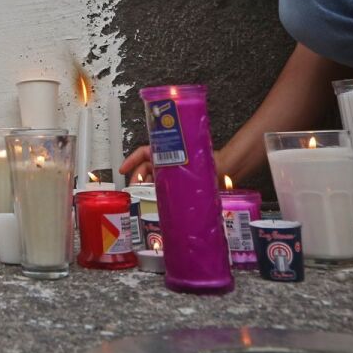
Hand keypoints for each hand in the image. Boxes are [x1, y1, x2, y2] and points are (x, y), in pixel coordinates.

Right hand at [120, 143, 262, 184]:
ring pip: (153, 178)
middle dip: (137, 176)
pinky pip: (163, 188)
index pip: (144, 151)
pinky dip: (156, 194)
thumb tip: (166, 171)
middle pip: (146, 167)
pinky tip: (153, 202)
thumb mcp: (195, 161)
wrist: (230, 173)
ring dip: (145, 186)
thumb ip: (181, 163)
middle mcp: (170, 162)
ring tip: (141, 196)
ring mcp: (173, 174)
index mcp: (171, 151)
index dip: (132, 160)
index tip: (122, 169)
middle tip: (133, 188)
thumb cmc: (215, 163)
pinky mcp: (178, 185)